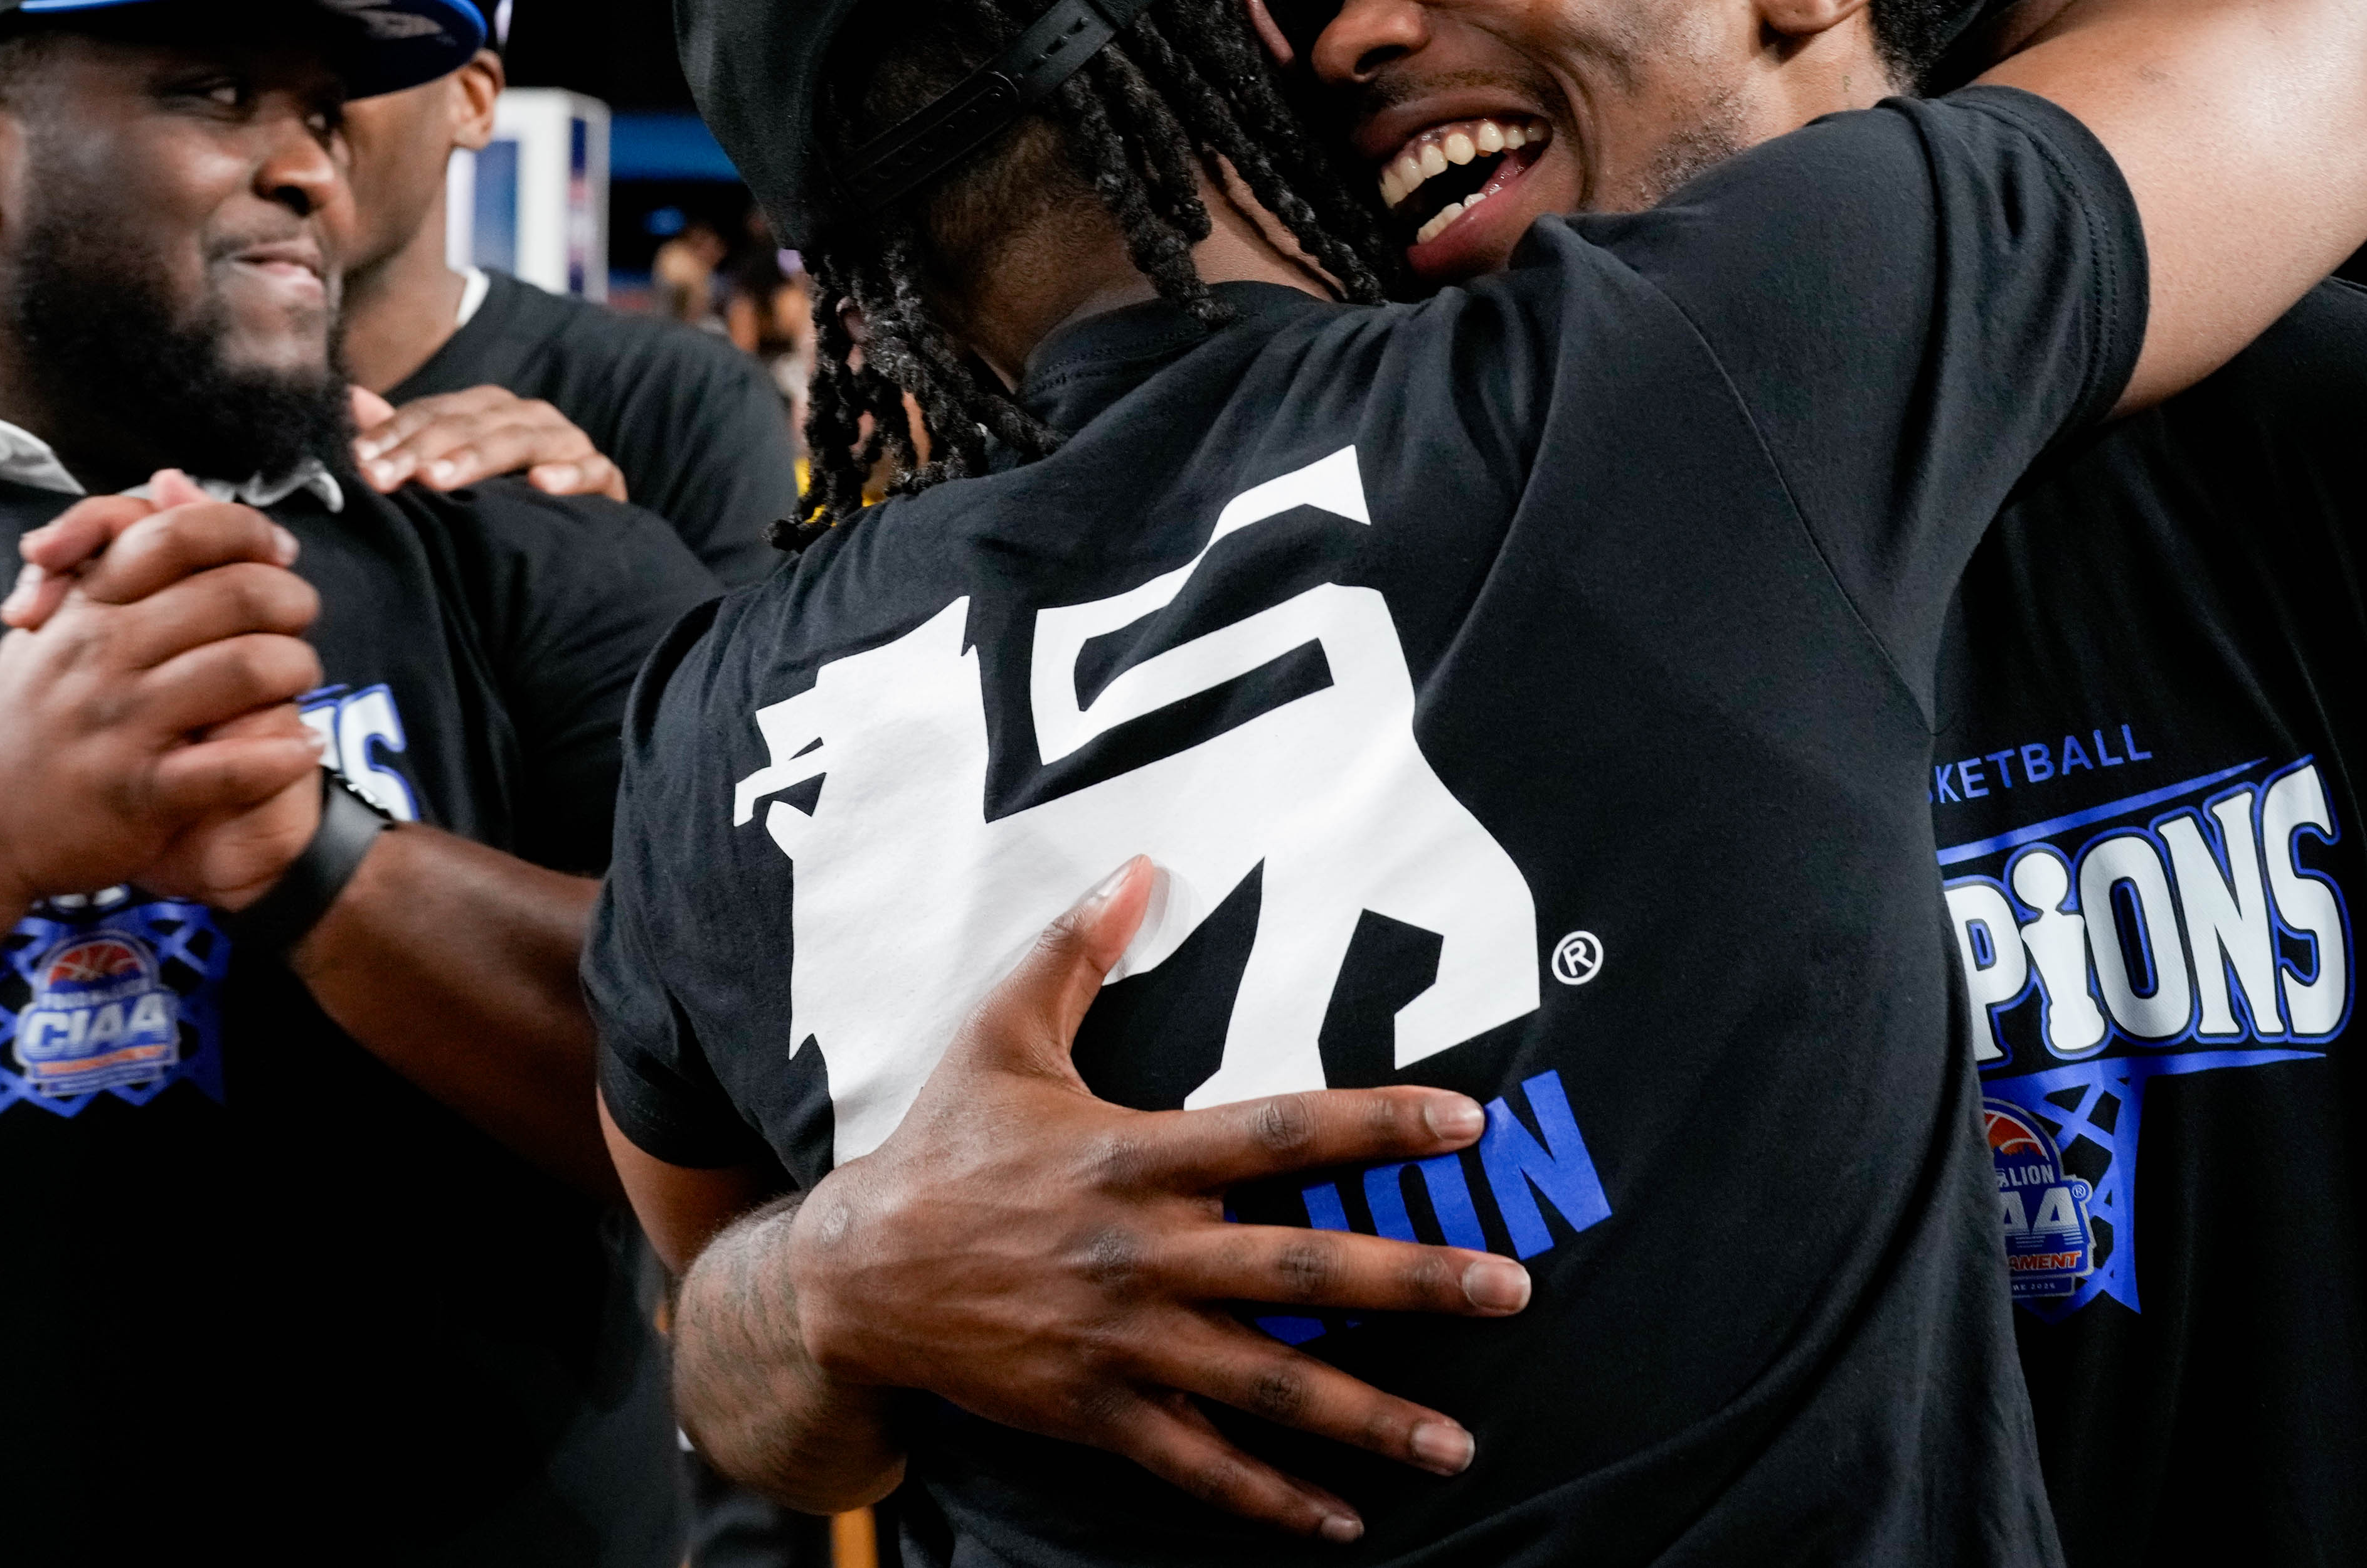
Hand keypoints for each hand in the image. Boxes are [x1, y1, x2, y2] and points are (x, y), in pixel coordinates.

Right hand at [0, 489, 325, 901]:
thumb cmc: (30, 711)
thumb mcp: (60, 619)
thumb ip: (114, 550)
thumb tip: (173, 482)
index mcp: (88, 605)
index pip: (179, 533)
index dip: (247, 533)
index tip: (279, 554)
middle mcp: (101, 655)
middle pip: (234, 595)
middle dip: (292, 602)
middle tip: (301, 618)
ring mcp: (119, 724)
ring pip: (246, 669)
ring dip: (296, 670)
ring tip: (301, 680)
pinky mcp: (137, 792)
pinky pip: (232, 766)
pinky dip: (282, 754)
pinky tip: (304, 748)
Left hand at [348, 383, 626, 498]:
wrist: (576, 545)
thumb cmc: (501, 504)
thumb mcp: (446, 471)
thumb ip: (403, 436)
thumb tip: (349, 397)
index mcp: (487, 409)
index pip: (433, 412)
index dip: (393, 434)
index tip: (358, 463)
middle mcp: (528, 416)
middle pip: (470, 423)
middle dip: (421, 451)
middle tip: (383, 479)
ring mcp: (568, 443)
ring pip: (523, 439)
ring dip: (479, 458)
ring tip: (439, 480)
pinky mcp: (604, 477)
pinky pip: (591, 470)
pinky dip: (569, 474)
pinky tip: (541, 484)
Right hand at [785, 857, 1528, 1543]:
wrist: (853, 1277)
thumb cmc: (942, 1145)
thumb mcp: (1000, 1033)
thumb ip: (1075, 950)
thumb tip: (1136, 863)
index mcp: (1134, 1153)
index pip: (1281, 1133)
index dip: (1378, 1124)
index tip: (1467, 1120)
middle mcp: (1142, 1251)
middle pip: (1301, 1271)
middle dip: (1415, 1283)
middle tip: (1513, 1289)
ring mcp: (1121, 1341)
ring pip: (1267, 1386)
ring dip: (1369, 1417)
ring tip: (1457, 1445)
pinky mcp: (1095, 1411)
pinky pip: (1197, 1463)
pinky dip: (1270, 1497)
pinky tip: (1344, 1520)